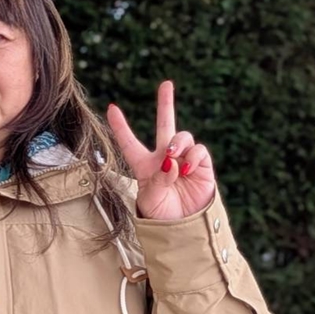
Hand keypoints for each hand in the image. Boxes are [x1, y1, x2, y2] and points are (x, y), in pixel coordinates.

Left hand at [106, 81, 215, 219]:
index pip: (130, 143)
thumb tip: (173, 161)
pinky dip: (193, 155)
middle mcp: (164, 159)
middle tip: (166, 84)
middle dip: (166, 104)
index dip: (121, 127)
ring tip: (174, 157)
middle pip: (166, 125)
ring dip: (177, 143)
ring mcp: (184, 160)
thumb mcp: (151, 199)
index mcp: (144, 166)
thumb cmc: (161, 216)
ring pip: (183, 136)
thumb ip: (159, 178)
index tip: (111, 108)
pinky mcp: (202, 165)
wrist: (184, 229)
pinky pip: (199, 150)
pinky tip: (187, 168)